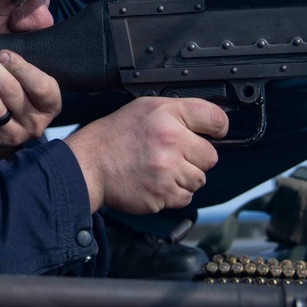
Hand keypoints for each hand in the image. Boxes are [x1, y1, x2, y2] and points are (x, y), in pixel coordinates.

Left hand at [0, 42, 61, 171]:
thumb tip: (22, 16)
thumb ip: (26, 54)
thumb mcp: (26, 80)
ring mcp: (8, 134)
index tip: (2, 52)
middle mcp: (32, 123)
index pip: (41, 86)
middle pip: (10, 90)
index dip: (21, 68)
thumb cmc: (11, 97)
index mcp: (49, 106)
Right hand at [64, 97, 228, 213]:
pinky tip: (156, 182)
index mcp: (167, 115)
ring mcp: (167, 170)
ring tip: (161, 169)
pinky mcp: (162, 194)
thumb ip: (178, 113)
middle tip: (172, 155)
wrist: (88, 165)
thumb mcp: (145, 108)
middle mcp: (170, 140)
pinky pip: (185, 197)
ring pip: (199, 180)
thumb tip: (210, 124)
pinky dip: (173, 194)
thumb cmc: (114, 137)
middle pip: (210, 157)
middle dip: (196, 158)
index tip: (215, 133)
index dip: (218, 127)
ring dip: (185, 178)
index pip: (215, 118)